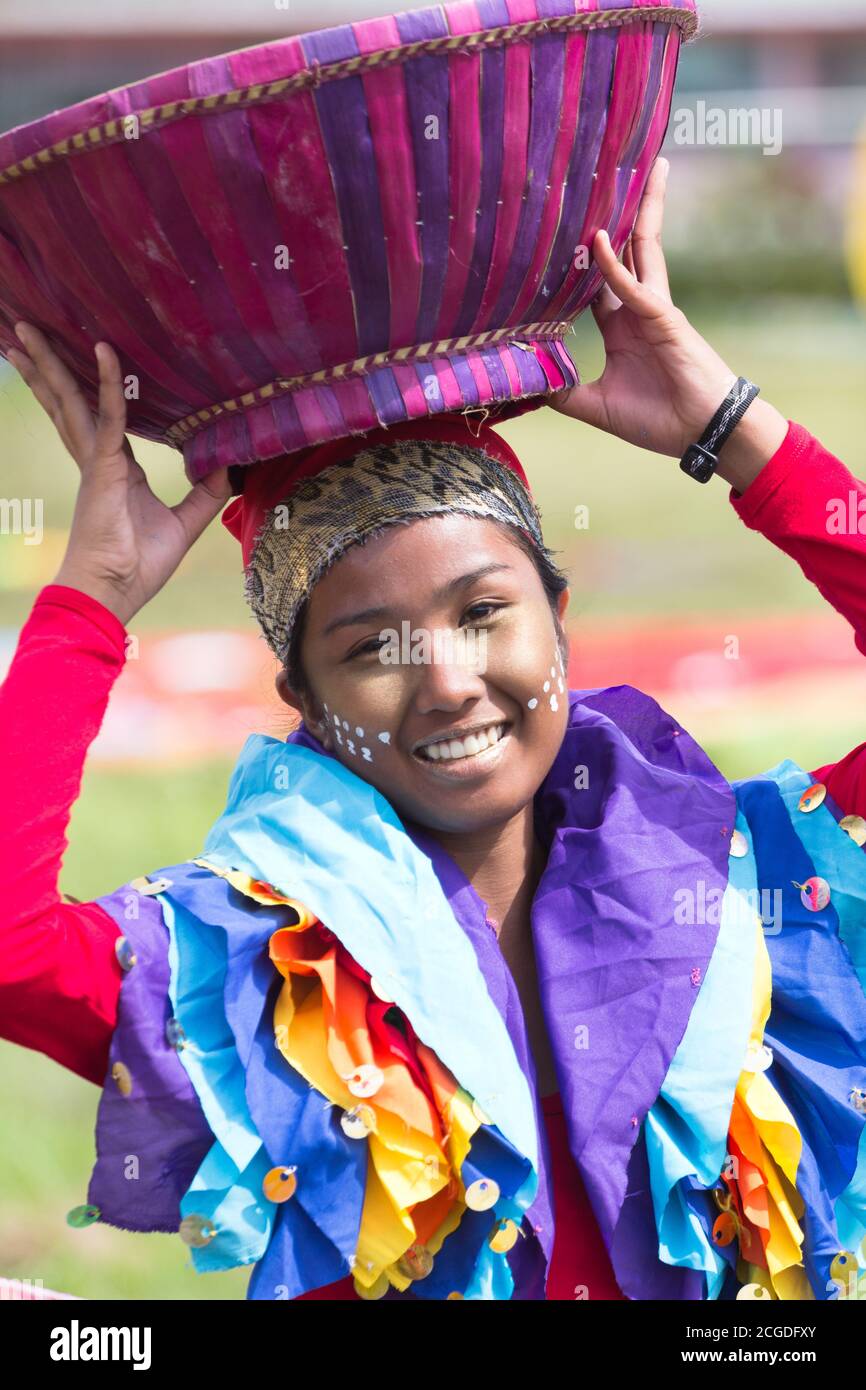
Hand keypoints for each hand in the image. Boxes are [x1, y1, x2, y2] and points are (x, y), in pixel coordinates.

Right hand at [7, 323, 230, 625]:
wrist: (114, 592)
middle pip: (70, 400)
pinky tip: (103, 350)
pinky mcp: (103, 467)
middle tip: (28, 329)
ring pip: (71, 399)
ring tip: (26, 329)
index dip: (93, 386)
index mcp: (117, 468)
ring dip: (51, 362)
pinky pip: (109, 415)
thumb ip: (205, 494)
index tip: (85, 354)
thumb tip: (227, 467)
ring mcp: (95, 460)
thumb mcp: (185, 526)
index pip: (103, 417)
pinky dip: (109, 383)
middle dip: (48, 365)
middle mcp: (99, 458)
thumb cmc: (139, 566)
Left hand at [549, 158, 785, 481]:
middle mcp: (638, 307)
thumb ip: (564, 392)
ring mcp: (653, 308)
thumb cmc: (659, 420)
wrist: (702, 433)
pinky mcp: (664, 319)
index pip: (596, 278)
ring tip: (640, 165)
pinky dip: (615, 264)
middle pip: (629, 246)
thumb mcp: (596, 407)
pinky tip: (600, 239)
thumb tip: (528, 385)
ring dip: (639, 208)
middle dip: (624, 208)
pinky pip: (634, 286)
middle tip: (612, 167)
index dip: (580, 253)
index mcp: (622, 324)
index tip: (562, 225)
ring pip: (643, 248)